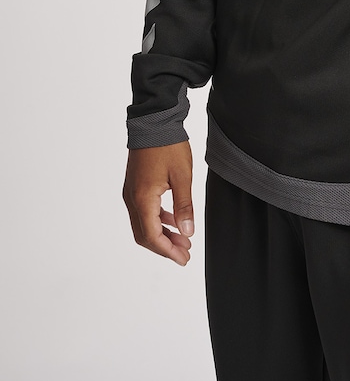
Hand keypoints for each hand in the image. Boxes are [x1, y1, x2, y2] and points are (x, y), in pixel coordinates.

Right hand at [123, 142, 194, 265]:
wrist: (153, 122)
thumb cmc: (168, 146)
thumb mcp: (182, 176)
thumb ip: (184, 206)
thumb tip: (187, 231)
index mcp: (143, 199)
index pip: (152, 236)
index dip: (168, 251)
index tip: (184, 258)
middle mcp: (132, 199)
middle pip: (145, 235)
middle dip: (165, 247)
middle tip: (185, 253)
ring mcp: (131, 193)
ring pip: (143, 224)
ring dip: (162, 235)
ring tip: (184, 240)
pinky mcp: (135, 186)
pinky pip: (144, 211)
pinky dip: (158, 220)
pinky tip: (174, 220)